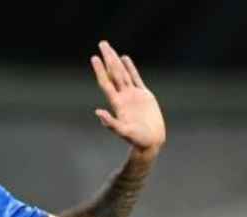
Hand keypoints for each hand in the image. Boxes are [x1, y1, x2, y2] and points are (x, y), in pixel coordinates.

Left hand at [90, 41, 165, 156]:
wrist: (151, 142)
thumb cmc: (137, 140)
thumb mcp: (123, 132)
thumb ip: (111, 123)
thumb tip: (98, 112)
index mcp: (118, 103)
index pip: (106, 83)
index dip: (100, 70)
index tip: (94, 57)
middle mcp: (123, 96)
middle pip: (114, 73)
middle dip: (108, 58)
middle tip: (102, 43)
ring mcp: (133, 95)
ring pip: (123, 73)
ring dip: (117, 60)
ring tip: (110, 48)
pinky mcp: (144, 95)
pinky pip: (136, 78)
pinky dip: (131, 68)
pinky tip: (125, 58)